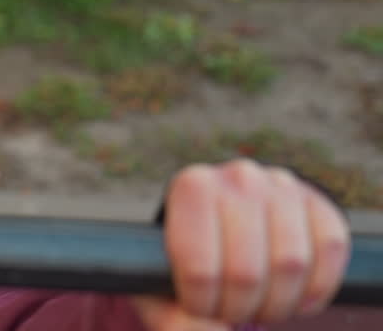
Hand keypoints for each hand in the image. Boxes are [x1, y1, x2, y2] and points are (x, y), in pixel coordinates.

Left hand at [132, 159, 351, 329]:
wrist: (222, 229)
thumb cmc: (186, 260)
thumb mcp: (161, 283)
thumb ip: (172, 317)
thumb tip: (206, 330)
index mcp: (191, 189)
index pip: (199, 270)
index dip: (202, 305)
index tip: (198, 306)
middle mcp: (237, 176)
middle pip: (247, 273)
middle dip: (240, 309)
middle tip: (231, 311)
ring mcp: (282, 184)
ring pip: (292, 264)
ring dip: (278, 304)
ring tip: (258, 305)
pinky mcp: (318, 201)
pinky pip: (331, 250)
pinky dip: (316, 288)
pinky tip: (295, 297)